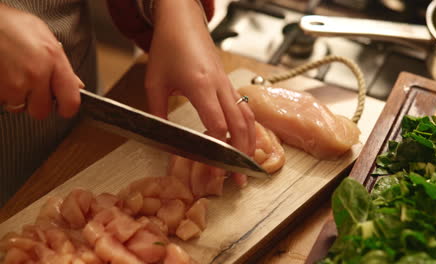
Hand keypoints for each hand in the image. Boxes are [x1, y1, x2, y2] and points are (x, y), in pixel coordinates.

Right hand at [0, 4, 82, 118]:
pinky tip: (2, 75)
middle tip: (31, 87)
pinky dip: (2, 92)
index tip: (63, 107)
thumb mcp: (43, 36)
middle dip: (36, 103)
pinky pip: (2, 101)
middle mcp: (35, 75)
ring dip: (16, 96)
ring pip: (19, 107)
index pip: (70, 101)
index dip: (67, 108)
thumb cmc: (10, 26)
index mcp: (53, 60)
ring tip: (12, 75)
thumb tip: (76, 85)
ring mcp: (13, 84)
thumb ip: (61, 64)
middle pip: (42, 111)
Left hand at [145, 0, 255, 185]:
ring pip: (247, 117)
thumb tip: (163, 140)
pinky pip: (245, 108)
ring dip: (249, 143)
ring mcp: (227, 84)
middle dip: (240, 155)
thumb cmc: (167, 48)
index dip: (218, 151)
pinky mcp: (228, 83)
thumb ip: (158, 112)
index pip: (217, 125)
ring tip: (247, 166)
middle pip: (238, 126)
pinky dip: (249, 127)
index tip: (215, 172)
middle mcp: (219, 86)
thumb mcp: (154, 82)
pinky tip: (247, 140)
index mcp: (200, 85)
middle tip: (239, 179)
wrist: (182, 20)